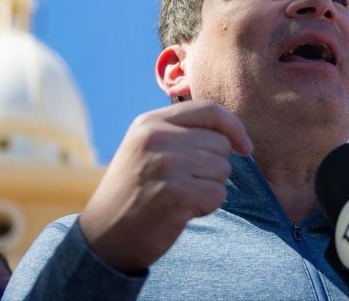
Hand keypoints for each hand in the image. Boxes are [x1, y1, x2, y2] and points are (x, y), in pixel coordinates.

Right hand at [79, 100, 252, 272]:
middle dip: (214, 167)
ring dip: (210, 188)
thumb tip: (232, 133)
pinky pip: (217, 194)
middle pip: (220, 143)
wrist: (104, 237)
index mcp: (150, 122)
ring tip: (180, 197)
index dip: (234, 127)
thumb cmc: (135, 193)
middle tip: (185, 185)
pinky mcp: (175, 193)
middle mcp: (156, 137)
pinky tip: (181, 212)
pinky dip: (207, 206)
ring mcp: (165, 164)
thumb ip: (181, 133)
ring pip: (222, 169)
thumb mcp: (147, 149)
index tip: (245, 147)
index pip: (209, 110)